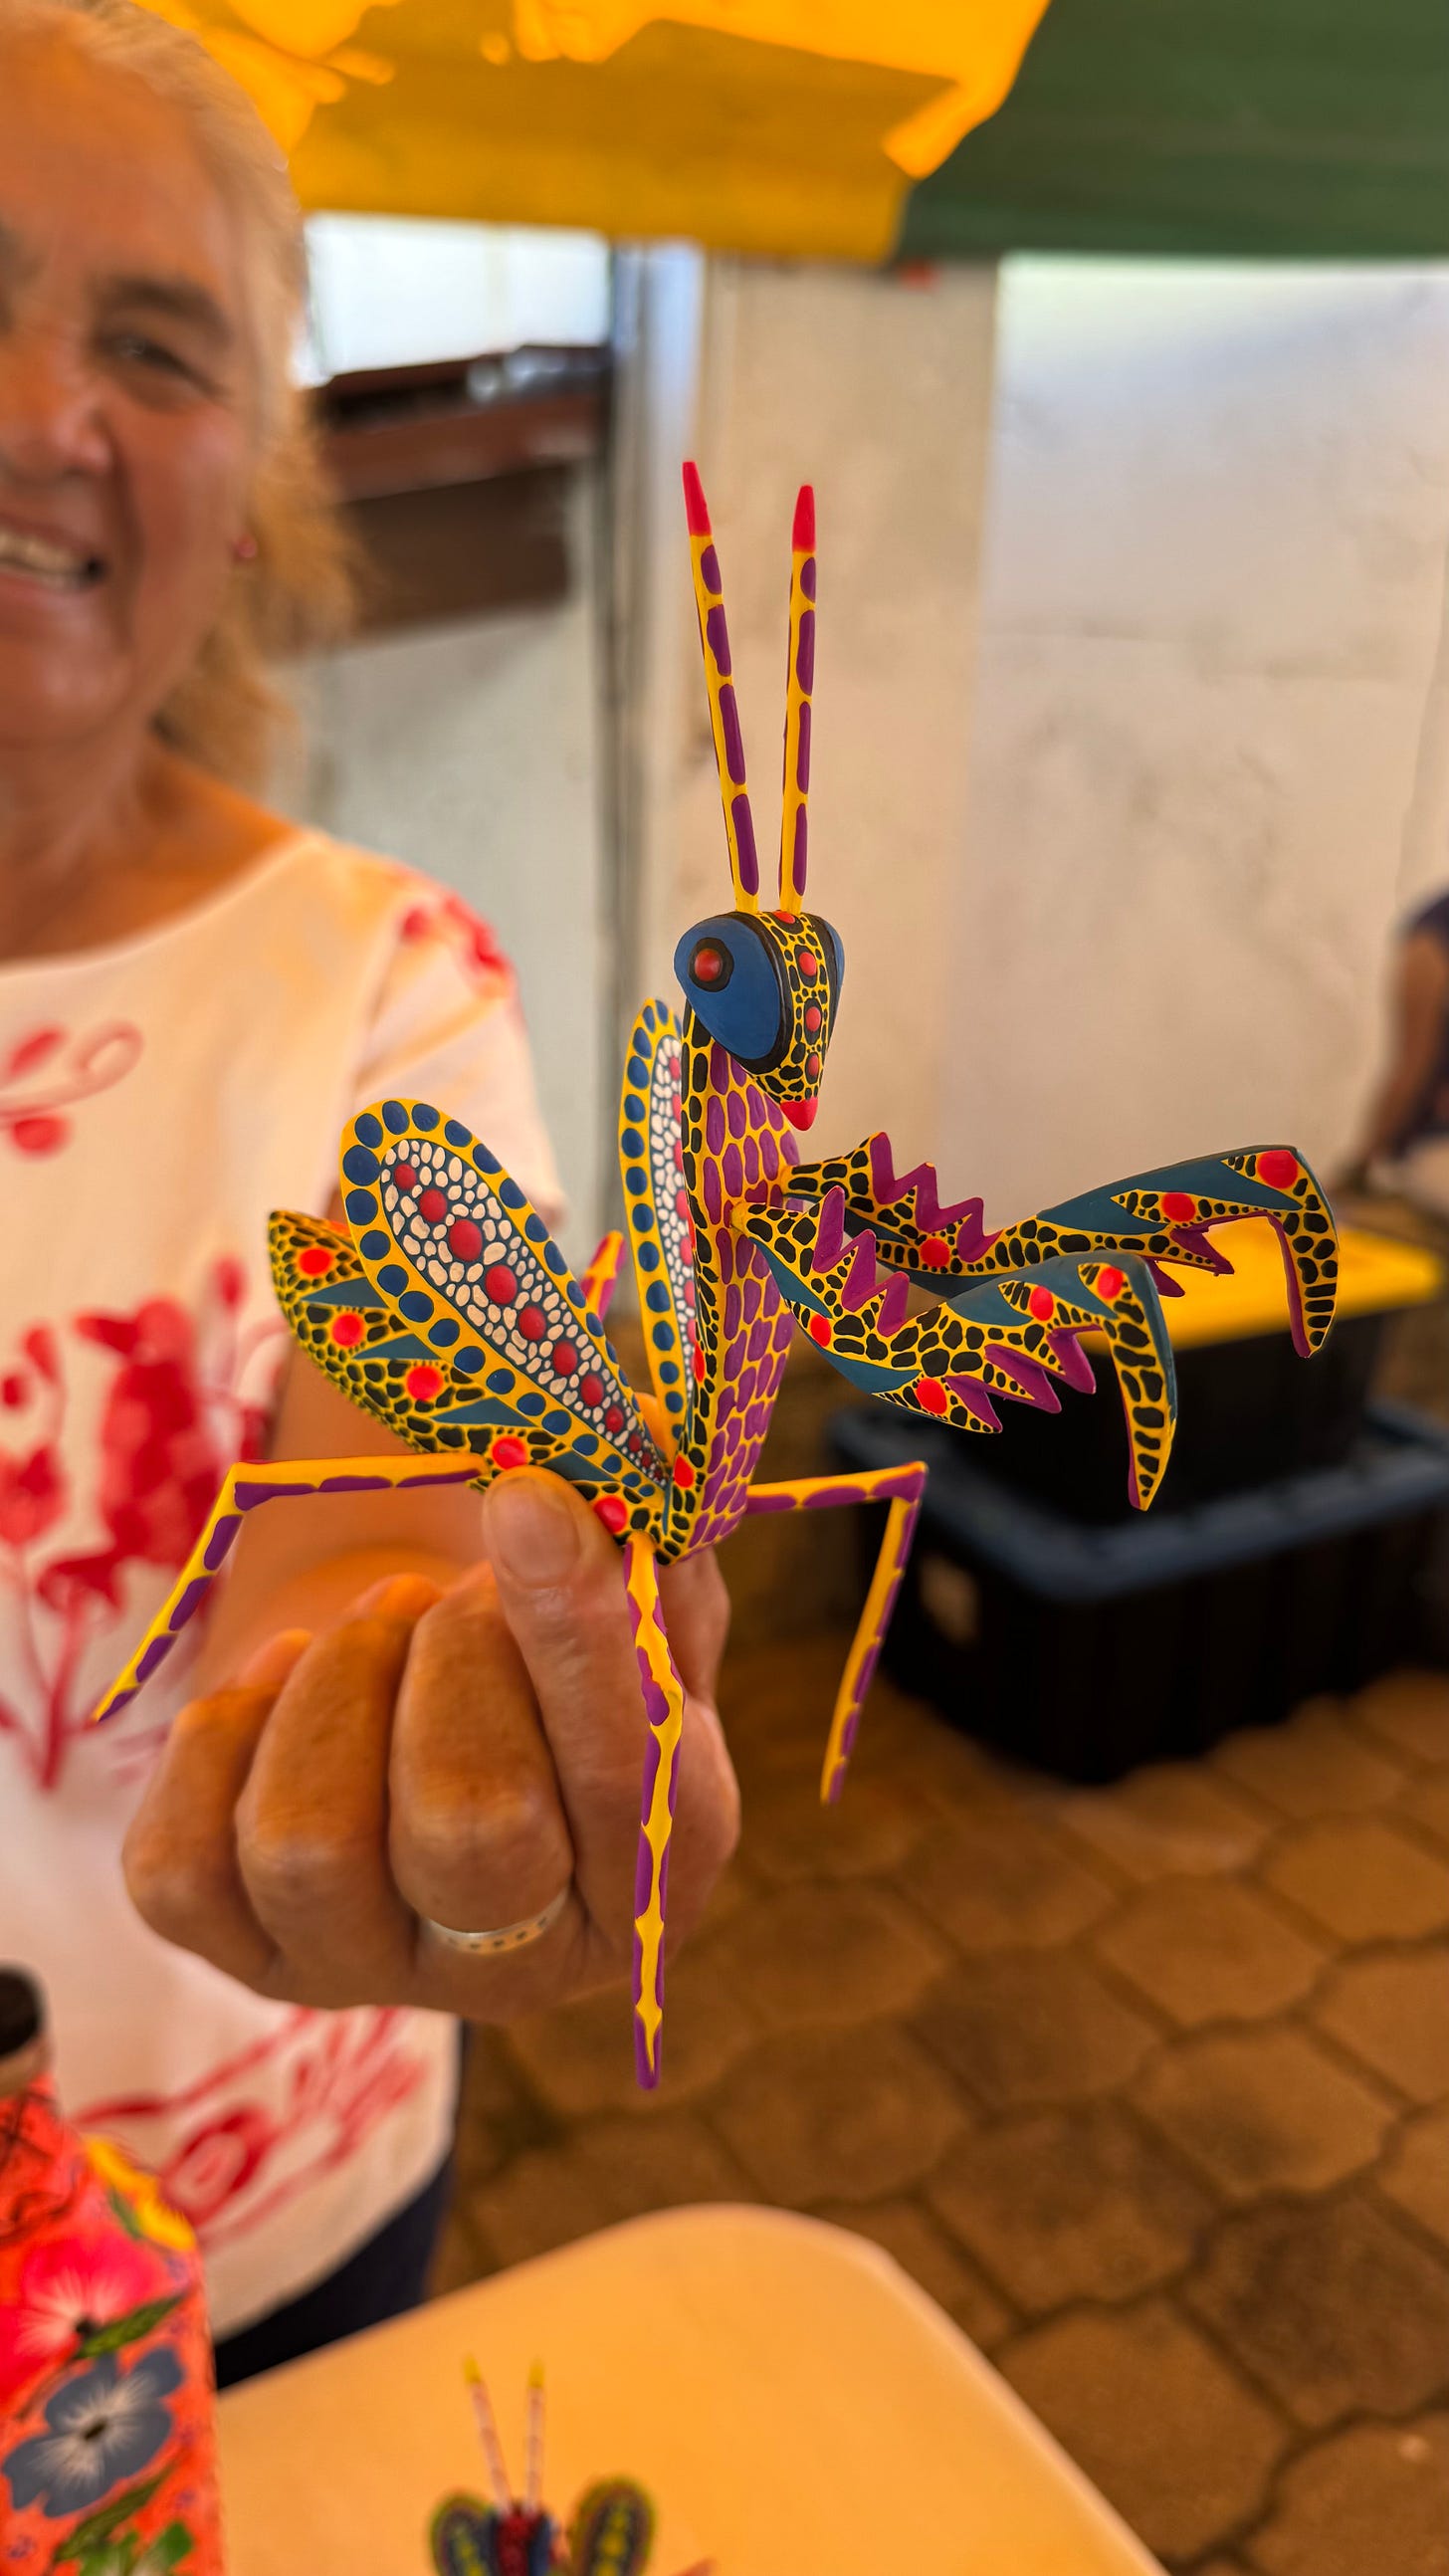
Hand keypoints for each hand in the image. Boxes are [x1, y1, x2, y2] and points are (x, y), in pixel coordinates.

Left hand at [122, 1472, 737, 2018]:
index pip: (626, 1778)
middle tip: (446, 1597)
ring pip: (306, 1844)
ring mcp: (363, 1970)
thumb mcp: (639, 1613)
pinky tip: (285, 1694)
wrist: (425, 1722)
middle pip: (469, 1828)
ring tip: (376, 1633)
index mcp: (643, 1884)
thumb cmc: (552, 1669)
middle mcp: (511, 1964)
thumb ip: (652, 1542)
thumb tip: (642, 1437)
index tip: (527, 1495)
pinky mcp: (237, 1954)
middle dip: (453, 1658)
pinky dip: (226, 1736)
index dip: (575, 1631)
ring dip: (337, 1684)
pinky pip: (181, 1863)